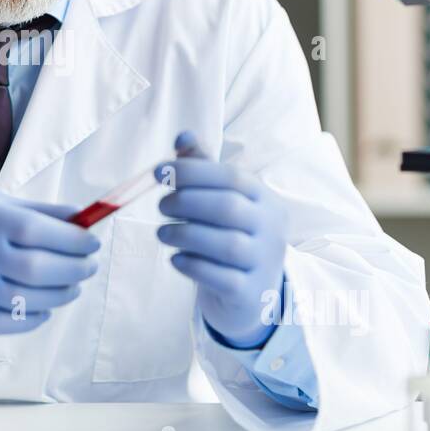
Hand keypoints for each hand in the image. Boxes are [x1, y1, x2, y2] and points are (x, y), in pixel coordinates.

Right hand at [0, 191, 100, 333]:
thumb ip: (36, 211)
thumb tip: (83, 218)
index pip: (42, 232)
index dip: (75, 240)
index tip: (93, 243)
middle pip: (42, 269)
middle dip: (76, 269)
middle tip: (89, 266)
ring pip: (31, 299)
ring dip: (62, 295)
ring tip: (73, 286)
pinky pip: (10, 323)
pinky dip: (35, 317)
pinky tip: (45, 307)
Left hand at [155, 131, 288, 348]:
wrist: (252, 294)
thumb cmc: (231, 235)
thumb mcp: (221, 199)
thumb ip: (203, 168)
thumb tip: (182, 136)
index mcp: (265, 199)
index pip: (232, 177)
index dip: (192, 172)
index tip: (158, 172)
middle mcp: (271, 228)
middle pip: (228, 208)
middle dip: (185, 203)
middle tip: (160, 207)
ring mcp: (264, 262)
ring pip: (226, 244)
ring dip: (184, 234)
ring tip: (162, 233)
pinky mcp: (250, 293)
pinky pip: (221, 278)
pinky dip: (192, 265)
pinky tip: (175, 258)